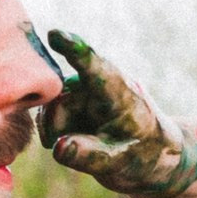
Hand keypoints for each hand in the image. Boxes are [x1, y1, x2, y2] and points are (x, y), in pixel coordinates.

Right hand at [39, 31, 196, 197]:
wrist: (148, 153)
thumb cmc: (141, 154)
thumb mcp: (119, 163)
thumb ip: (89, 156)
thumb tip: (58, 147)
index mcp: (118, 92)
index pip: (94, 66)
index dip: (73, 49)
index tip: (55, 35)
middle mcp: (98, 83)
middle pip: (60, 100)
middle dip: (58, 127)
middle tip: (70, 149)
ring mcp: (83, 89)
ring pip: (51, 108)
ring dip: (57, 131)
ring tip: (85, 146)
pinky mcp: (71, 98)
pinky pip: (48, 112)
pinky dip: (54, 130)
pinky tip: (73, 139)